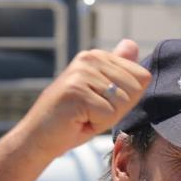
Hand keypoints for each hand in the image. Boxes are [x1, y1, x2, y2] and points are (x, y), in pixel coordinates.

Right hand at [26, 39, 150, 157]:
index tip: (100, 104)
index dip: (126, 100)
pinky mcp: (76, 91)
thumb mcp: (101, 94)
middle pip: (135, 90)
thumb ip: (119, 71)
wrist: (38, 138)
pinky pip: (109, 114)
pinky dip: (96, 125)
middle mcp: (90, 58)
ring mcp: (82, 73)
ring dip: (106, 119)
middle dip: (117, 110)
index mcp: (97, 56)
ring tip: (83, 116)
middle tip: (90, 113)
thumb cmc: (72, 119)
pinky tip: (77, 121)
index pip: (142, 77)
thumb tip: (132, 43)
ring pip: (123, 102)